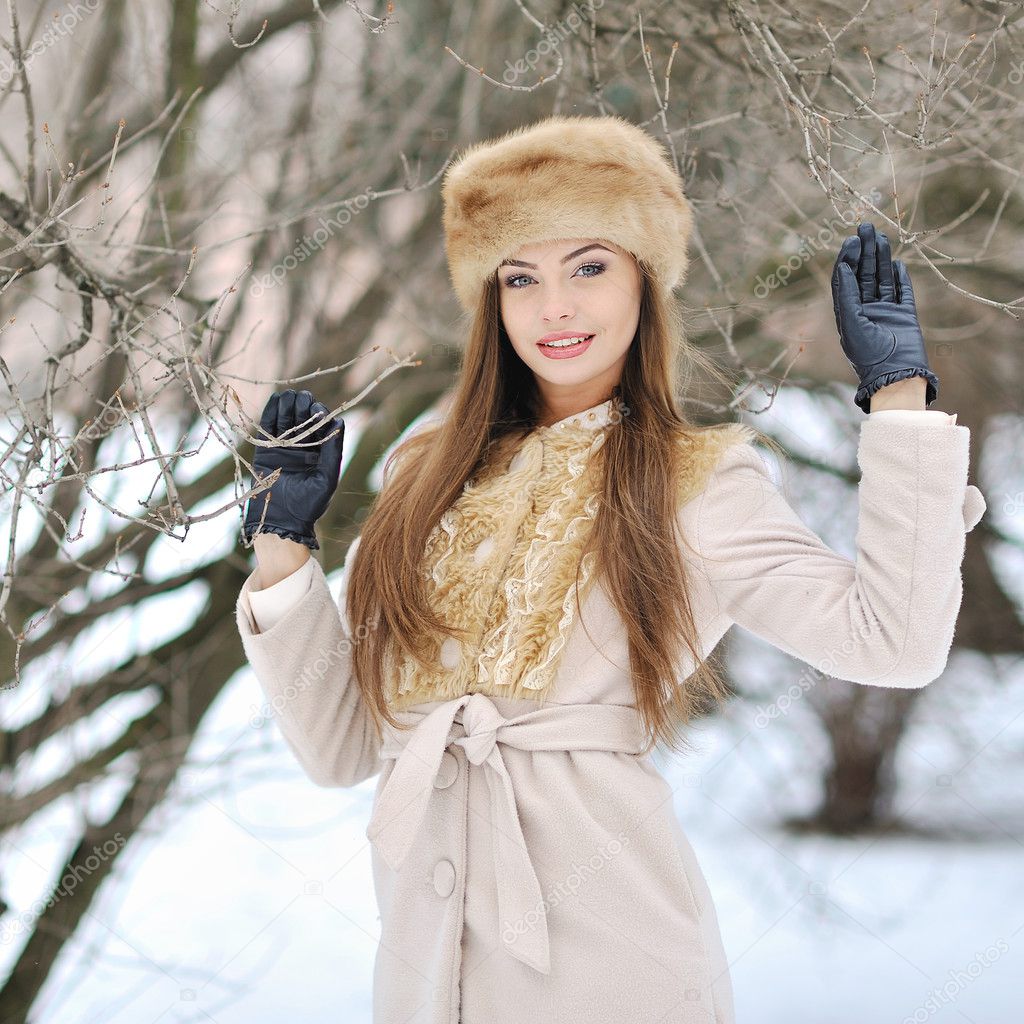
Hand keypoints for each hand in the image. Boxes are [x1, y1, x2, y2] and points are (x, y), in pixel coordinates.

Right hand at [242, 389, 344, 549]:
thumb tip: (339, 421)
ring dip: (289, 405)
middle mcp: (303, 448)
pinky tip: (277, 400)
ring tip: (290, 399)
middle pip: (304, 417)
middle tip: (303, 403)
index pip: (321, 426)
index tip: (317, 411)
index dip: (319, 414)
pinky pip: (268, 426)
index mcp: (319, 454)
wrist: (280, 521)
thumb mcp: (326, 478)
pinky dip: (272, 411)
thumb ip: (332, 451)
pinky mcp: (265, 450)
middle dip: (304, 406)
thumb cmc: (308, 505)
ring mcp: (283, 448)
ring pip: (287, 418)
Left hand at [830, 222, 939, 414]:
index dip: (847, 259)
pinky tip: (896, 264)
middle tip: (866, 227)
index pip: (846, 280)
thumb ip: (847, 296)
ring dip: (881, 258)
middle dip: (865, 251)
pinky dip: (899, 278)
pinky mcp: (904, 316)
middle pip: (863, 274)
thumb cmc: (869, 355)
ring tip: (881, 237)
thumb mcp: (852, 324)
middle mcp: (865, 311)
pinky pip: (902, 293)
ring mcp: (885, 313)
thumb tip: (844, 268)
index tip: (851, 241)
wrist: (896, 375)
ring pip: (882, 279)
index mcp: (848, 314)